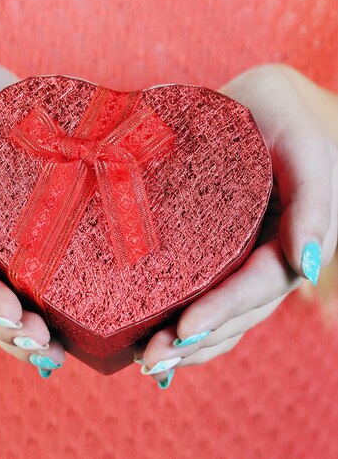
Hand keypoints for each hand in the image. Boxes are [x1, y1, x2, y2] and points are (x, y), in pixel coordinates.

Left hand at [134, 64, 337, 388]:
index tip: (182, 332)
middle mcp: (267, 258)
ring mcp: (241, 256)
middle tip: (149, 359)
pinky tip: (149, 330)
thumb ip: (314, 206)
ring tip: (143, 358)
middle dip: (194, 342)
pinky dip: (180, 314)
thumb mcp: (306, 150)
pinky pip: (201, 288)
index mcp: (292, 242)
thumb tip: (307, 270)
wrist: (262, 100)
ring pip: (217, 311)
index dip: (222, 313)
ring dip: (185, 342)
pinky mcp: (216, 247)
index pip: (256, 288)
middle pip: (234, 313)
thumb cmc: (286, 117)